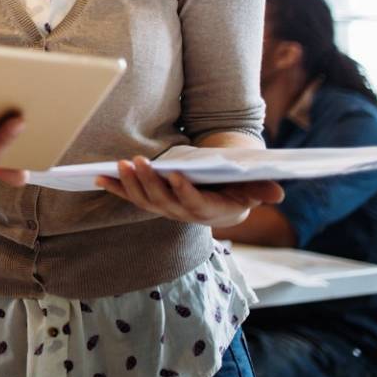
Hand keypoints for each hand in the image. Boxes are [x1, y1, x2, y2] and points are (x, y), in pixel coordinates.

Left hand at [97, 156, 284, 226]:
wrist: (223, 199)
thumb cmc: (237, 189)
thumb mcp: (252, 189)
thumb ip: (261, 190)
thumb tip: (278, 194)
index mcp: (209, 212)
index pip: (194, 204)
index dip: (184, 191)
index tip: (175, 175)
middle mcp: (183, 214)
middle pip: (163, 201)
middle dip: (149, 182)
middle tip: (138, 162)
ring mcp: (165, 209)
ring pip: (144, 200)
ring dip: (130, 184)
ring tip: (121, 164)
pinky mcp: (152, 202)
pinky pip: (130, 196)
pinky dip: (114, 187)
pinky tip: (98, 177)